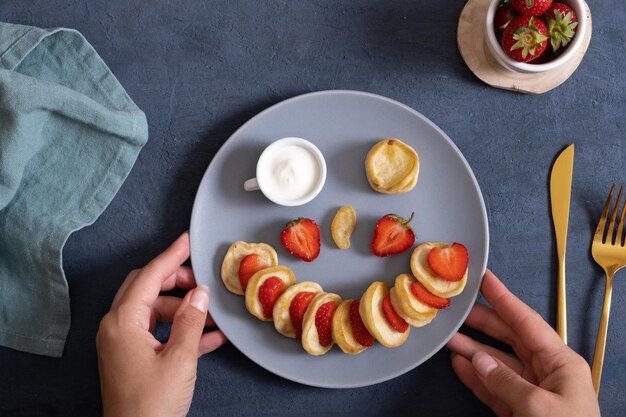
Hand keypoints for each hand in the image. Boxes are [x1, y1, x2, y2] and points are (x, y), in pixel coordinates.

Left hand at [96, 232, 226, 416]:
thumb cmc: (151, 406)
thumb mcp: (180, 360)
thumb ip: (191, 321)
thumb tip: (200, 294)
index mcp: (122, 323)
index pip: (149, 276)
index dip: (171, 256)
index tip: (187, 241)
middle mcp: (117, 328)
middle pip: (147, 288)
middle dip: (177, 282)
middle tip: (202, 281)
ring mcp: (123, 343)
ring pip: (155, 310)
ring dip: (183, 309)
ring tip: (211, 315)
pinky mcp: (132, 357)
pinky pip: (157, 332)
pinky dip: (179, 330)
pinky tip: (208, 336)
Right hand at [447, 270, 599, 416]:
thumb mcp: (539, 407)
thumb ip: (506, 381)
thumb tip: (477, 360)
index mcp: (560, 362)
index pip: (526, 322)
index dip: (503, 298)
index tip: (484, 279)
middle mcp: (545, 372)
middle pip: (508, 338)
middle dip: (482, 323)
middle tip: (457, 308)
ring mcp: (530, 391)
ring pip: (495, 362)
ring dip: (471, 350)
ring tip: (447, 337)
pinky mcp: (518, 410)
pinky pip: (493, 386)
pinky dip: (475, 376)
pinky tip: (458, 364)